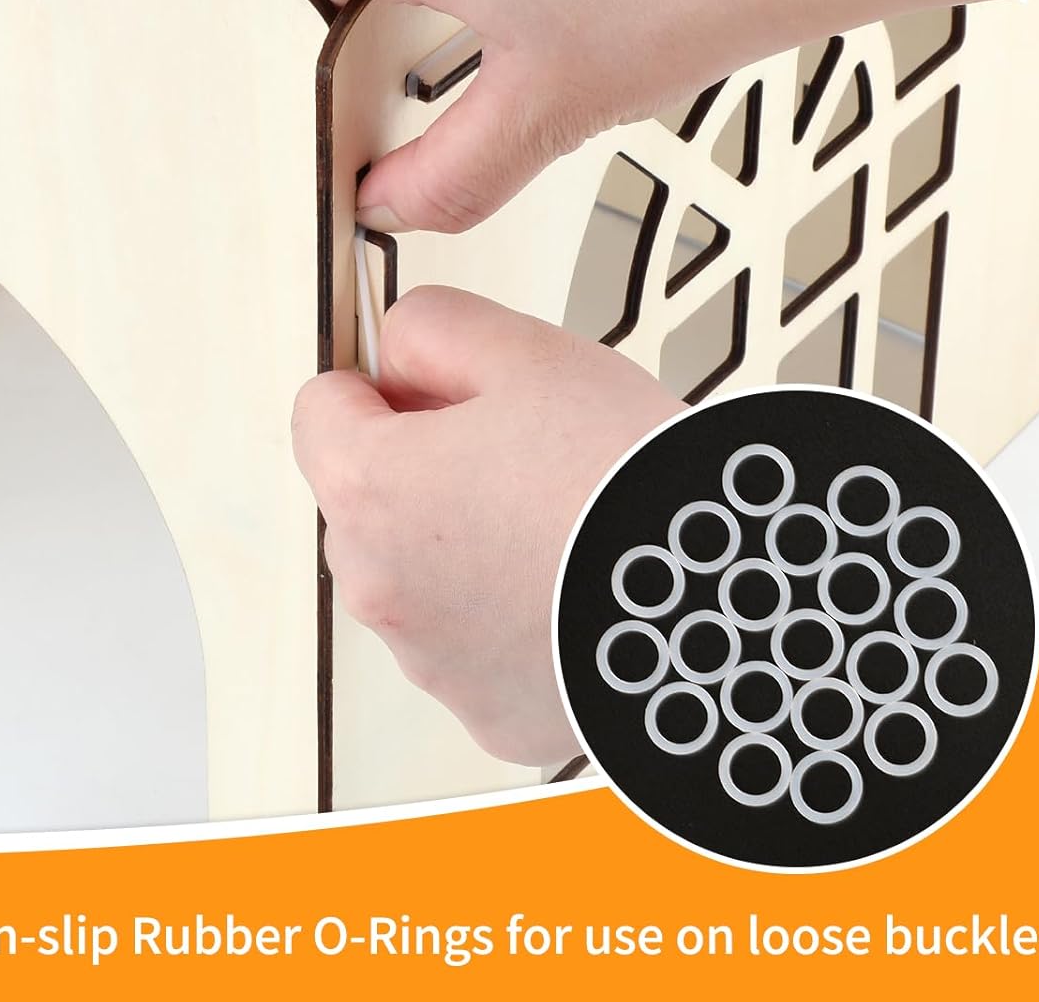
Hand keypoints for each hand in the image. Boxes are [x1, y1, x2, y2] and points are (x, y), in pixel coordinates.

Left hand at [292, 284, 683, 765]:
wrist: (719, 597)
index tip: (436, 394)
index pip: (318, 410)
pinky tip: (568, 587)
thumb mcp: (525, 350)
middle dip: (421, 469)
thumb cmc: (624, 478)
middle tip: (519, 455)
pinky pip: (471, 645)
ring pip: (416, 575)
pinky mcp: (484, 711)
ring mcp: (427, 659)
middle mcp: (376, 584)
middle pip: (365, 498)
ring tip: (556, 524)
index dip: (381, 387)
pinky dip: (503, 618)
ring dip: (459, 548)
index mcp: (369, 485)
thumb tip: (397, 352)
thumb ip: (430, 327)